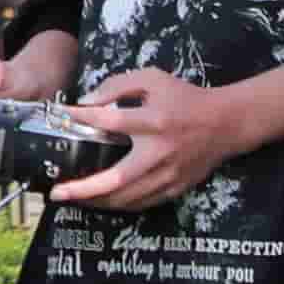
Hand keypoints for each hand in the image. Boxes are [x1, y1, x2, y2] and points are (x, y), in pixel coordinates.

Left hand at [51, 69, 233, 212]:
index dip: (82, 118)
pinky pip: (142, 203)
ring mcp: (169, 174)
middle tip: (57, 192)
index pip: (110, 121)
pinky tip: (101, 200)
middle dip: (83, 189)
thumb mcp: (153, 79)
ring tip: (73, 197)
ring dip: (97, 200)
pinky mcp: (176, 188)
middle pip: (116, 177)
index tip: (61, 116)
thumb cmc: (185, 98)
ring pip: (127, 198)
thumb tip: (87, 102)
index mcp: (154, 121)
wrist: (226, 123)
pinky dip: (119, 204)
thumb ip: (118, 86)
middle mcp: (160, 151)